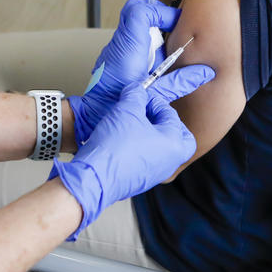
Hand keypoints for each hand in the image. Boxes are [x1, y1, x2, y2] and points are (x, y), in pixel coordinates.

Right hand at [52, 69, 211, 238]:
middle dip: (162, 121)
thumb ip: (136, 95)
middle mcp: (170, 162)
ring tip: (131, 124)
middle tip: (147, 113)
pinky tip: (123, 141)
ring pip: (162, 148)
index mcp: (174, 144)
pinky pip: (147, 159)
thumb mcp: (126, 110)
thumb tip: (137, 90)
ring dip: (149, 133)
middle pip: (177, 135)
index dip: (152, 100)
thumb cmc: (114, 147)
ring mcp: (157, 173)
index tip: (139, 96)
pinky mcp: (142, 180)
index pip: (170, 114)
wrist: (94, 177)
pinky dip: (140, 148)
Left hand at [68, 0, 178, 144]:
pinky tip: (155, 66)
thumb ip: (180, 81)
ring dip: (153, 35)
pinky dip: (146, 47)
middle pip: (137, 14)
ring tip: (167, 52)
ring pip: (135, 29)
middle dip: (159, 18)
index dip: (160, 11)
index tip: (176, 22)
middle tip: (174, 29)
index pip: (139, 10)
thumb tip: (204, 73)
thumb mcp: (155, 93)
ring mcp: (114, 51)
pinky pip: (131, 43)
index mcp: (128, 46)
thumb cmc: (118, 105)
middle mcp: (119, 44)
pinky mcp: (114, 60)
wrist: (92, 116)